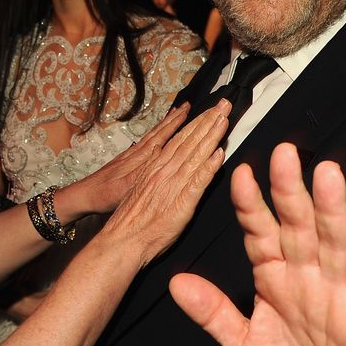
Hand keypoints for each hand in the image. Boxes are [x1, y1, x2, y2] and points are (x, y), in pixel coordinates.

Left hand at [68, 103, 191, 216]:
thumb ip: (143, 171)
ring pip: (152, 135)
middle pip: (158, 132)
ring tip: (175, 112)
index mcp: (139, 159)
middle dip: (173, 119)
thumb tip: (159, 153)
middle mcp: (136, 153)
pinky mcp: (126, 159)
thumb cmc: (105, 195)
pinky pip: (144, 142)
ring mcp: (130, 155)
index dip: (174, 124)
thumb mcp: (126, 187)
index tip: (186, 111)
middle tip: (186, 105)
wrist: (85, 195)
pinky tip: (157, 132)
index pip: (161, 137)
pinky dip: (154, 133)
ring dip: (164, 123)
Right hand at [100, 101, 226, 266]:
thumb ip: (156, 176)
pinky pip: (197, 181)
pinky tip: (219, 154)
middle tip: (225, 104)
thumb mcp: (141, 189)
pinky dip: (208, 167)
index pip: (181, 140)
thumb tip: (167, 166)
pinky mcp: (181, 203)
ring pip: (195, 155)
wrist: (121, 240)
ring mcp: (172, 185)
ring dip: (211, 135)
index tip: (211, 110)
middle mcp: (164, 170)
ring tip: (224, 119)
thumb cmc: (131, 221)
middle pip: (190, 141)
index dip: (197, 123)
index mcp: (156, 167)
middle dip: (208, 121)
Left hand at [169, 143, 345, 345]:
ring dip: (333, 211)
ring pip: (337, 244)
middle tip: (284, 152)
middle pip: (299, 227)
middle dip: (290, 191)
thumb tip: (176, 281)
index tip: (239, 174)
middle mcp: (309, 277)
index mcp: (277, 279)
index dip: (251, 206)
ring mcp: (342, 293)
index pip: (261, 234)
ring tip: (328, 174)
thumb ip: (214, 314)